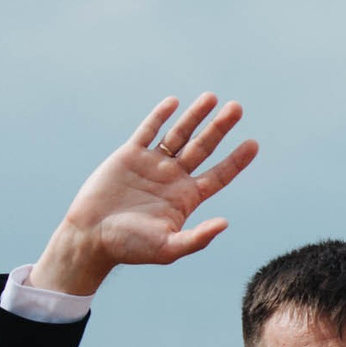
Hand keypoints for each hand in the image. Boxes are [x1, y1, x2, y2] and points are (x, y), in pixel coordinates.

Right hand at [32, 94, 259, 295]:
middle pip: (203, 147)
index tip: (254, 144)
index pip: (219, 175)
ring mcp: (151, 165)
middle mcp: (173, 178)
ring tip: (212, 97)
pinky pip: (147, 131)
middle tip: (237, 108)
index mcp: (187, 198)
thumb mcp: (168, 248)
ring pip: (179, 135)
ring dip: (195, 116)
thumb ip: (197, 238)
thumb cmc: (129, 248)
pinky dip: (160, 116)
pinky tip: (174, 102)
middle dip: (220, 128)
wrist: (91, 237)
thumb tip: (225, 223)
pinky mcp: (128, 156)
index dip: (237, 160)